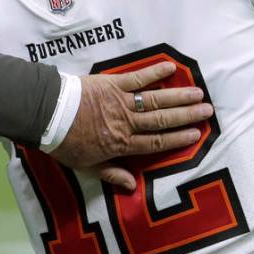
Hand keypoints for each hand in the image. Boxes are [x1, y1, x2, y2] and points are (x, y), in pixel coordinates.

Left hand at [49, 62, 211, 190]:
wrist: (46, 115)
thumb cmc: (64, 142)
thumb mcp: (85, 166)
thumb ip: (110, 174)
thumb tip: (132, 185)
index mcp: (121, 144)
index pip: (156, 142)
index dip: (178, 138)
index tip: (197, 134)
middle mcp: (126, 123)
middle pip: (163, 120)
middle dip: (187, 116)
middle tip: (207, 111)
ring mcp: (121, 102)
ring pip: (156, 100)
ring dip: (178, 96)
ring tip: (199, 94)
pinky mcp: (112, 84)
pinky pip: (137, 78)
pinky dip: (154, 73)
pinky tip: (170, 68)